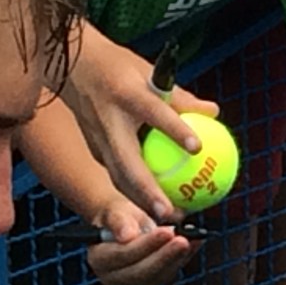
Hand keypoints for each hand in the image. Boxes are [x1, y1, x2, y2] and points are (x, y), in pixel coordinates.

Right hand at [61, 23, 218, 222]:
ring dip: (141, 200)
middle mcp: (109, 121)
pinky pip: (118, 175)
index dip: (175, 129)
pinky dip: (136, 192)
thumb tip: (213, 113)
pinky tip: (157, 204)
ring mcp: (98, 139)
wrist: (72, 67)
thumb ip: (182, 97)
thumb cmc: (119, 68)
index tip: (197, 148)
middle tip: (170, 212)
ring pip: (119, 177)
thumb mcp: (150, 73)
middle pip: (128, 163)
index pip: (154, 112)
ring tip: (168, 217)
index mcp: (126, 94)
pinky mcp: (95, 150)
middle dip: (147, 192)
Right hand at [86, 197, 200, 284]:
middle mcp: (114, 276)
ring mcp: (133, 281)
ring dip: (177, 257)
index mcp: (99, 258)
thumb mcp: (114, 209)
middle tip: (182, 239)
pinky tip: (196, 241)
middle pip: (141, 271)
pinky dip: (184, 257)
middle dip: (164, 255)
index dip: (145, 245)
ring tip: (192, 238)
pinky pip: (169, 272)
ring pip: (158, 275)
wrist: (123, 221)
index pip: (122, 255)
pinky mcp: (151, 280)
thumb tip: (127, 235)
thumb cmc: (117, 214)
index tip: (165, 231)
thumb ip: (119, 220)